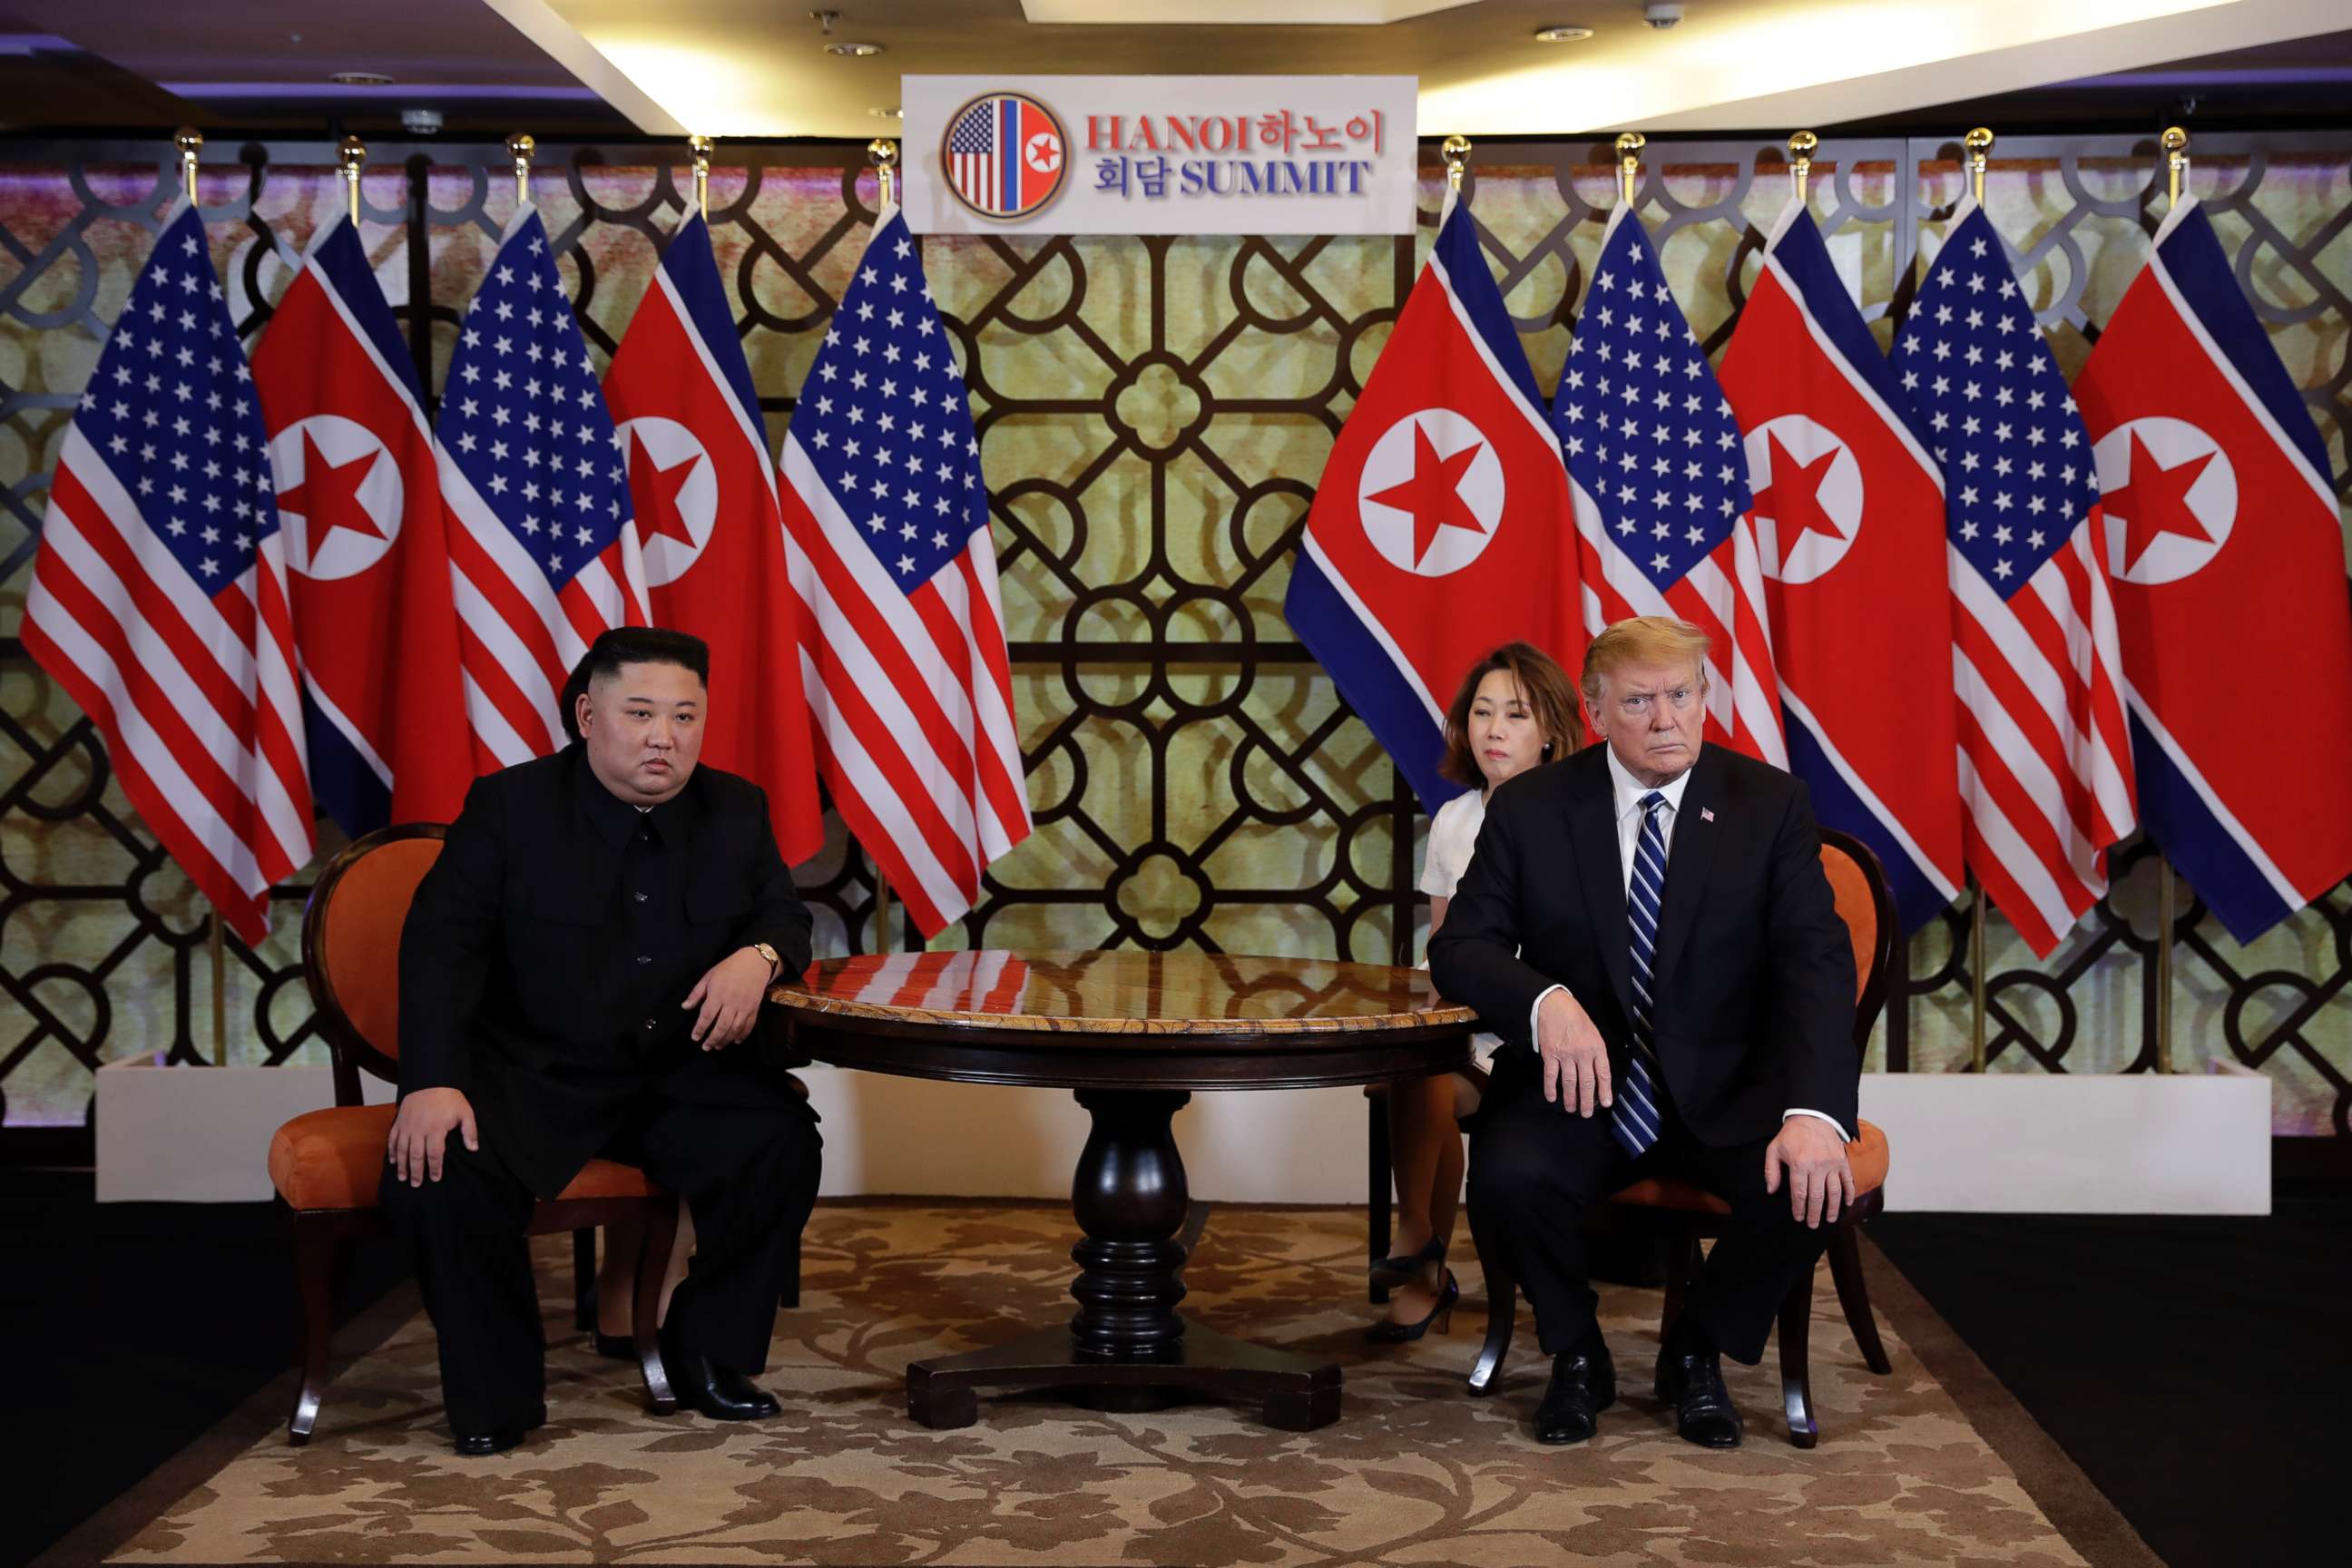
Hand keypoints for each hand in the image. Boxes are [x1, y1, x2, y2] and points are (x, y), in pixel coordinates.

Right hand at [387, 1087, 476, 1186]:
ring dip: (402, 1165)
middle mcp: (419, 1129)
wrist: (431, 1079)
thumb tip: (473, 1148)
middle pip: (416, 1156)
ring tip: (403, 1178)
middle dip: (416, 1172)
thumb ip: (470, 1131)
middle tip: (416, 1184)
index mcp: (436, 1128)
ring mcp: (407, 1126)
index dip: (435, 1168)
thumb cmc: (449, 1097)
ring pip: (402, 1150)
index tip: (435, 1178)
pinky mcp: (399, 1121)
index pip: (435, 1154)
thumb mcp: (465, 1112)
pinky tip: (393, 1161)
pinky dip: (392, 1151)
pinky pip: (393, 1139)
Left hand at [683, 947, 773, 1049]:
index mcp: (718, 993)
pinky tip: (735, 1041)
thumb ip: (697, 993)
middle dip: (712, 1039)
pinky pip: (749, 1025)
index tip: (695, 1037)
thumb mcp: (709, 976)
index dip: (700, 1028)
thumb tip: (685, 1007)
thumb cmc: (729, 968)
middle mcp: (732, 1002)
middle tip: (705, 1047)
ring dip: (725, 1040)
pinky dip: (742, 1035)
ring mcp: (744, 1006)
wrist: (755, 963)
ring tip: (718, 1046)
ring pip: (735, 1028)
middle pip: (721, 1026)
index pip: (707, 1016)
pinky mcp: (754, 1008)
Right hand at [1536, 988, 1610, 1116]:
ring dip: (1571, 1098)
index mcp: (1596, 1047)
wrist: (1554, 1005)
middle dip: (1587, 1101)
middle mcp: (1583, 1053)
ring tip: (1572, 1109)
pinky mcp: (1550, 1054)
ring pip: (1570, 1082)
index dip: (1605, 1090)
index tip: (1605, 1103)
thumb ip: (1595, 1052)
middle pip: (1586, 1082)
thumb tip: (1596, 1073)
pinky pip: (1551, 1075)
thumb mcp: (1593, 1033)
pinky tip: (1552, 1097)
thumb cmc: (1576, 1018)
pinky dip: (1551, 1088)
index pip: (1603, 1073)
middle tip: (1587, 1113)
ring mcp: (1565, 1054)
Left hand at [1764, 1116, 1854, 1227]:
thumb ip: (1771, 1170)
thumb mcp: (1774, 1149)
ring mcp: (1833, 1163)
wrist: (1813, 1116)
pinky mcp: (1843, 1160)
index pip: (1799, 1193)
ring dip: (1833, 1208)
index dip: (1799, 1208)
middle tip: (1813, 1225)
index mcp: (1799, 1164)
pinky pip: (1848, 1180)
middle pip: (1817, 1196)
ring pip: (1834, 1192)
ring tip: (1830, 1219)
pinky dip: (1849, 1193)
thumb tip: (1771, 1190)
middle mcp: (1817, 1165)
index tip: (1799, 1218)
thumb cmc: (1792, 1135)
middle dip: (1814, 1214)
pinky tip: (1847, 1204)